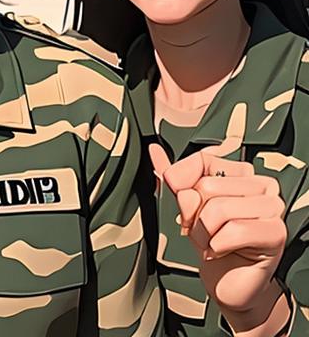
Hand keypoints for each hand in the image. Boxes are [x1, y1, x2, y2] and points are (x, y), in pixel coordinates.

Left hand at [149, 103, 288, 332]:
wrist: (227, 281)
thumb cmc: (211, 241)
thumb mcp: (186, 206)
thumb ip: (173, 177)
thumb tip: (155, 150)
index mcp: (240, 172)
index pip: (201, 160)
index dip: (183, 186)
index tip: (189, 208)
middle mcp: (261, 185)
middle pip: (207, 187)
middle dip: (194, 216)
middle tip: (204, 231)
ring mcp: (273, 208)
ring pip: (218, 209)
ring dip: (204, 233)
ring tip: (212, 242)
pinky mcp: (277, 232)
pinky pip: (234, 231)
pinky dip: (217, 246)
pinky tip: (222, 251)